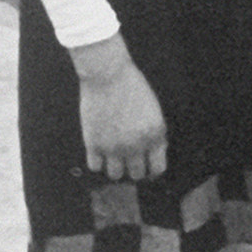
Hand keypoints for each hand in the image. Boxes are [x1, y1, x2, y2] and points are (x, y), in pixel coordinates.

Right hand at [72, 39, 168, 183]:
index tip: (147, 165)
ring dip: (116, 168)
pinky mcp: (93, 145)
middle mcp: (136, 145)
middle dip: (135, 168)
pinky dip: (98, 162)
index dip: (153, 169)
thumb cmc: (133, 87)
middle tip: (129, 160)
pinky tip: (100, 151)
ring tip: (114, 156)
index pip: (158, 168)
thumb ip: (154, 133)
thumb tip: (153, 152)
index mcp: (155, 135)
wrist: (108, 75)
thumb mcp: (153, 110)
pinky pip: (95, 168)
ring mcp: (114, 147)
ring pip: (116, 176)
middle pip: (137, 175)